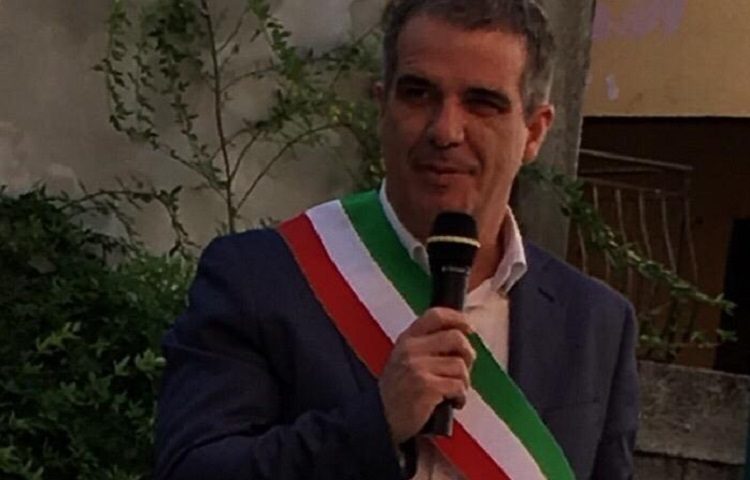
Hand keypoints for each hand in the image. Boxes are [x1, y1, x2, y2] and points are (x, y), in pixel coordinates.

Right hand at [379, 307, 475, 443]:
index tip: (468, 327)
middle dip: (468, 354)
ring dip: (464, 381)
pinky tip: (454, 402)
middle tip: (464, 368)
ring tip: (455, 391)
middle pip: (455, 338)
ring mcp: (417, 367)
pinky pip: (458, 386)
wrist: (380, 419)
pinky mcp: (426, 387)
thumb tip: (461, 338)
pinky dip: (461, 396)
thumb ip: (425, 346)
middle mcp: (411, 349)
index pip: (435, 316)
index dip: (457, 318)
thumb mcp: (403, 360)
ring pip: (459, 365)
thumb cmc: (397, 391)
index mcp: (407, 339)